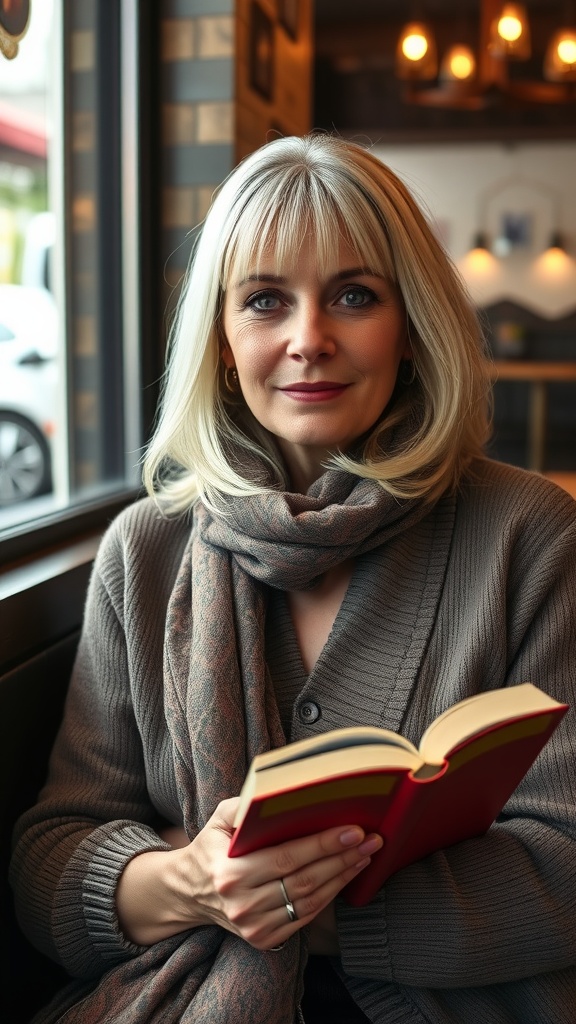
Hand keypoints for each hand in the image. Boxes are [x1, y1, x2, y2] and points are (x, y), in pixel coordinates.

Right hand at [116, 798, 382, 949]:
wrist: (190, 892)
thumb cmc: (212, 846)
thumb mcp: (219, 818)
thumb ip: (245, 805)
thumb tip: (280, 792)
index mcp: (229, 873)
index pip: (286, 858)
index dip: (323, 845)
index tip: (353, 830)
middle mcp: (241, 905)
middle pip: (304, 881)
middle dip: (343, 859)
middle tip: (371, 839)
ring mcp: (253, 926)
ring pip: (310, 901)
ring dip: (343, 877)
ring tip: (366, 854)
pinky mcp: (264, 938)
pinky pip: (306, 917)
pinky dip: (330, 896)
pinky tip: (345, 875)